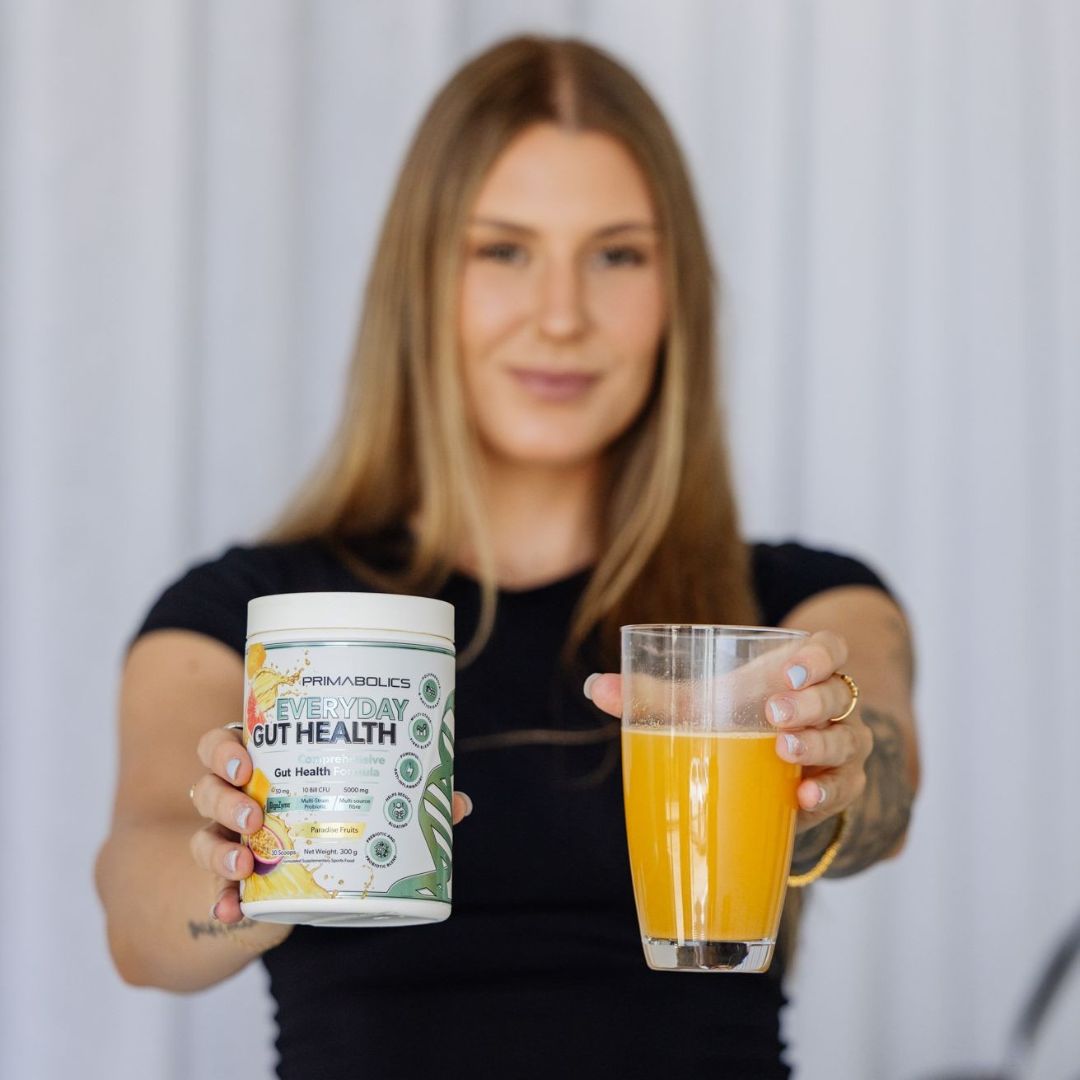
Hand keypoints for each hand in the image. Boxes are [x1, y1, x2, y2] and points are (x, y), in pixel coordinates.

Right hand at [190, 726, 474, 924]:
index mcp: (262, 764)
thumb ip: (407, 800)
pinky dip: (220, 901)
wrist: (303, 878)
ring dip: (219, 849)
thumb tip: (460, 804)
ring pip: (203, 835)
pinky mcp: (232, 883)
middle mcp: (234, 797)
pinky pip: (213, 890)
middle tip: (255, 813)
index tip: (247, 763)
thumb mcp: (363, 803)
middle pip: (206, 784)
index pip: (224, 743)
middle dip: (224, 797)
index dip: (225, 749)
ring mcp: (227, 839)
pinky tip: (230, 912)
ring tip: (245, 863)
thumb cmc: (335, 816)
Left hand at [583, 629, 871, 834]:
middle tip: (773, 714)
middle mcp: (828, 707)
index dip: (819, 656)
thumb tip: (595, 687)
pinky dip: (829, 792)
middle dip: (809, 702)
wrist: (762, 771)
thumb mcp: (698, 704)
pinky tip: (803, 798)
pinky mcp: (839, 787)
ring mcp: (840, 746)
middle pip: (839, 694)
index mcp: (796, 674)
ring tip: (785, 750)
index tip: (787, 671)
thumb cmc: (730, 720)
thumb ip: (653, 694)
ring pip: (850, 740)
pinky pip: (848, 788)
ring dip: (820, 744)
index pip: (829, 650)